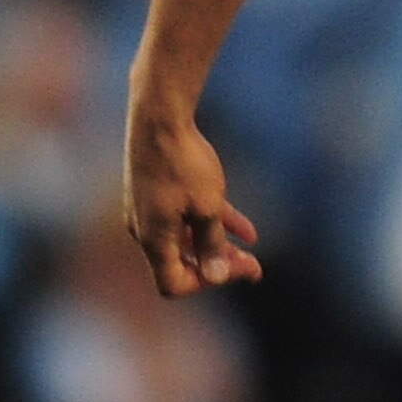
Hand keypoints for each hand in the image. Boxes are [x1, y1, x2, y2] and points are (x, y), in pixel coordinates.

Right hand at [124, 96, 262, 296]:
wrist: (160, 118)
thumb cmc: (183, 164)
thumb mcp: (207, 207)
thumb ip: (212, 244)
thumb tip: (217, 277)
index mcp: (153, 239)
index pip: (172, 284)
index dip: (205, 283)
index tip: (236, 268)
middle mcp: (146, 230)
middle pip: (182, 264)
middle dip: (218, 268)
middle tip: (255, 267)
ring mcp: (152, 211)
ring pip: (188, 241)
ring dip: (218, 249)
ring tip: (250, 253)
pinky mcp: (159, 193)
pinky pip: (189, 218)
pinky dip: (216, 226)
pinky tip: (249, 233)